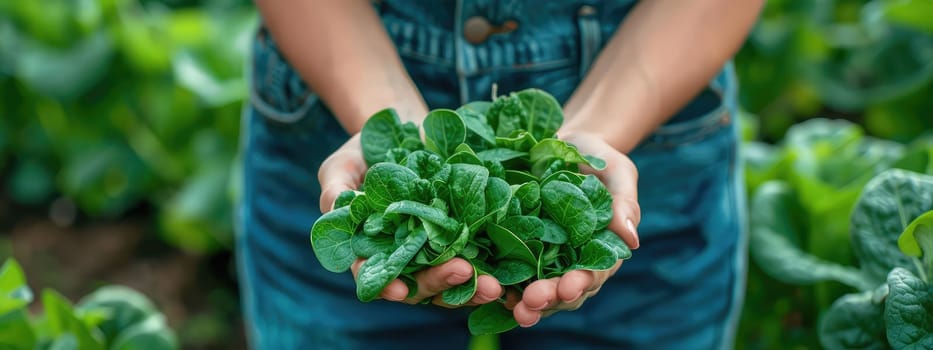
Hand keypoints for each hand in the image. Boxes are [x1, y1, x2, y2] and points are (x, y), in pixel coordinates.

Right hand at [318, 134, 503, 306]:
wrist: (402, 133)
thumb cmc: (361, 155)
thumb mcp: (340, 168)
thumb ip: (336, 191)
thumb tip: (339, 207)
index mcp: (370, 252)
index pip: (374, 277)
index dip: (385, 286)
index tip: (397, 290)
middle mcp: (404, 259)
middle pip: (420, 285)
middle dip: (440, 284)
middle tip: (462, 272)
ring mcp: (435, 250)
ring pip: (453, 281)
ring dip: (472, 287)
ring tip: (492, 285)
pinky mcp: (463, 236)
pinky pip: (479, 257)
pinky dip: (493, 266)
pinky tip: (508, 270)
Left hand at [512, 131, 640, 326]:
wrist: (566, 146)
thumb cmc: (599, 159)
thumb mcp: (617, 173)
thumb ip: (624, 204)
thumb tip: (632, 240)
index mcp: (601, 249)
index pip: (593, 274)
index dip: (581, 283)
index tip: (568, 288)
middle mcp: (572, 260)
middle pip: (563, 291)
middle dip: (549, 300)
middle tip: (532, 302)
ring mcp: (544, 257)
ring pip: (538, 289)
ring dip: (527, 303)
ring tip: (513, 308)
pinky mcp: (519, 246)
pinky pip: (512, 271)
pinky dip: (504, 284)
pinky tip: (491, 290)